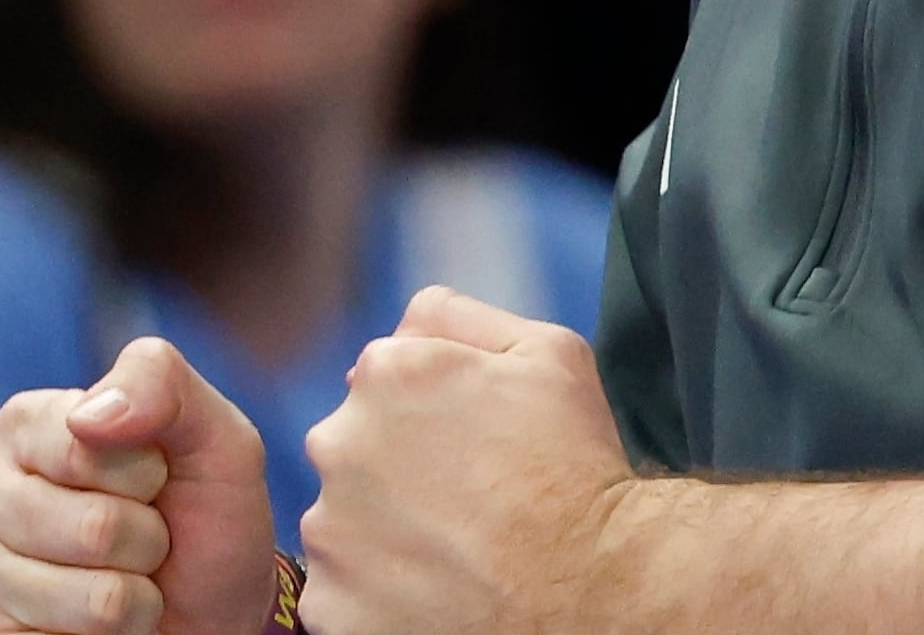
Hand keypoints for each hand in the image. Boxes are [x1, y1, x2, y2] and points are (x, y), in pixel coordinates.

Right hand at [0, 337, 276, 634]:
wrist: (214, 609)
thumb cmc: (205, 514)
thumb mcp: (214, 432)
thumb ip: (160, 383)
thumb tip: (87, 416)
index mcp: (24, 425)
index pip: (87, 445)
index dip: (146, 472)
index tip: (154, 478)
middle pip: (95, 528)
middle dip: (147, 539)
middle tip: (146, 539)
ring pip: (97, 601)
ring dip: (138, 598)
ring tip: (127, 581)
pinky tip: (93, 627)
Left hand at [299, 288, 638, 634]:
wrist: (594, 587)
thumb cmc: (577, 467)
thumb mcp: (548, 352)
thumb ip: (459, 318)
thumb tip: (403, 328)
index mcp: (385, 374)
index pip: (385, 380)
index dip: (434, 412)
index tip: (474, 446)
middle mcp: (339, 445)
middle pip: (356, 449)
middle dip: (397, 469)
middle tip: (464, 502)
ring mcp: (328, 532)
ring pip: (343, 522)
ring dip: (383, 532)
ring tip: (453, 553)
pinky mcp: (330, 606)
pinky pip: (340, 592)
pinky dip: (375, 595)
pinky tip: (433, 592)